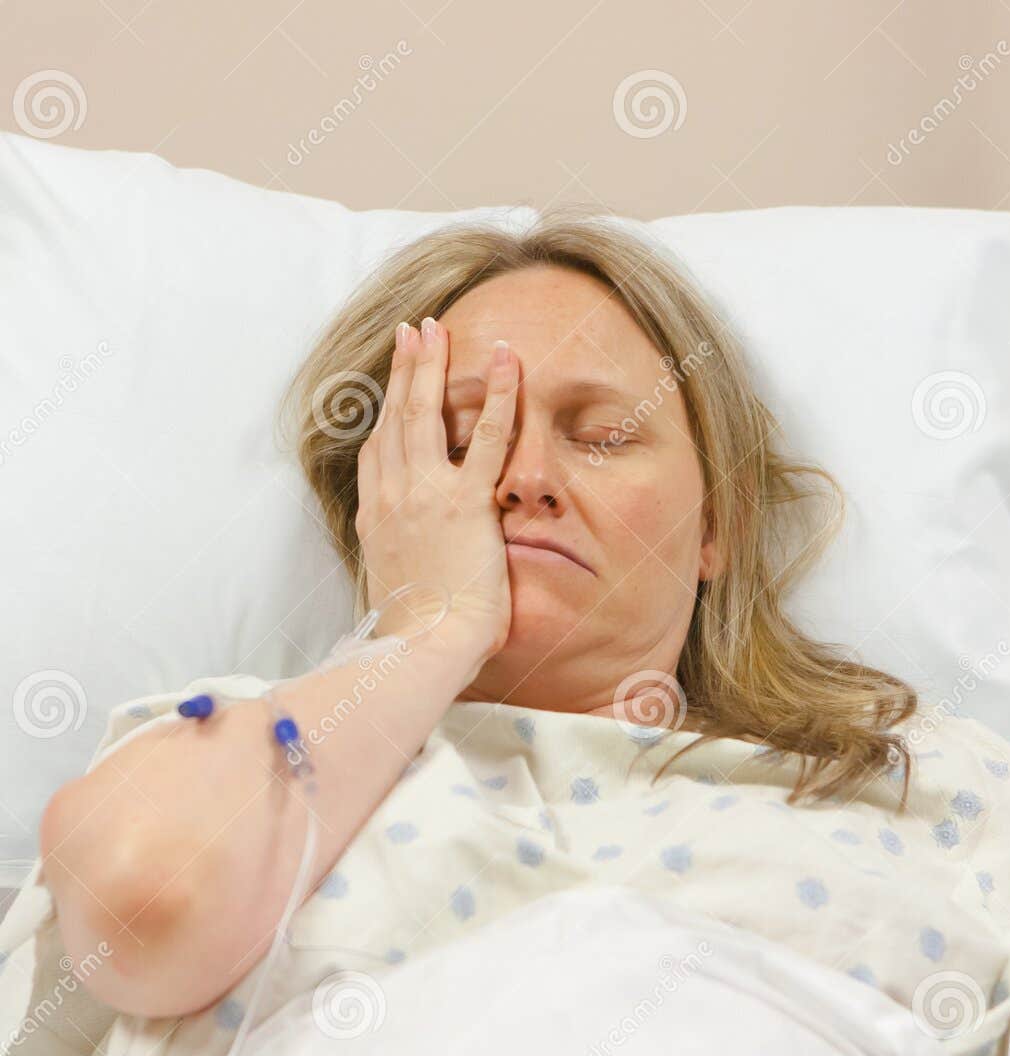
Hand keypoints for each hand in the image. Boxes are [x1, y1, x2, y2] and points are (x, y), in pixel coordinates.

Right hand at [355, 317, 517, 670]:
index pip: (375, 451)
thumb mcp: (400, 588)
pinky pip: (487, 437)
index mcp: (375, 519)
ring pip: (426, 414)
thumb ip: (406, 561)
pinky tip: (508, 361)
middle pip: (394, 418)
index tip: (391, 385)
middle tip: (411, 332)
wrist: (423, 648)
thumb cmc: (419, 636)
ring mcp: (424, 494)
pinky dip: (499, 394)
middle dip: (402, 370)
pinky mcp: (464, 502)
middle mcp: (392, 497)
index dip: (383, 411)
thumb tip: (420, 561)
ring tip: (438, 328)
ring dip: (432, 365)